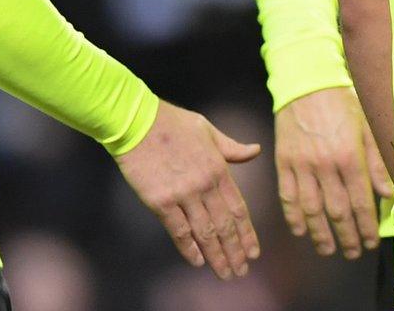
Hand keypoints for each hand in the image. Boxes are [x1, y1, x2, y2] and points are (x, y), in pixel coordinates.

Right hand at [115, 101, 262, 278]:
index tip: (253, 253)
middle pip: (224, 226)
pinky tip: (198, 261)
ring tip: (225, 273)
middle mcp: (205, 186)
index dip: (247, 234)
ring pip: (205, 232)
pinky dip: (189, 248)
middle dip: (234, 252)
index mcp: (219, 169)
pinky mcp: (160, 201)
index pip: (238, 209)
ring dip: (216, 255)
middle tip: (241, 272)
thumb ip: (232, 148)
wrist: (137, 121)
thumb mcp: (208, 129)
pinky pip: (178, 230)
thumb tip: (256, 151)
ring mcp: (183, 195)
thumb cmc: (173, 122)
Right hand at [276, 85, 393, 258]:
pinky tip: (301, 230)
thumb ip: (377, 163)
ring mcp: (302, 165)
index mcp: (350, 156)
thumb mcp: (368, 128)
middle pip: (336, 211)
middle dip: (346, 236)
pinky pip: (288, 196)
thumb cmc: (343, 103)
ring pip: (311, 209)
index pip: (361, 201)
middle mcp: (325, 164)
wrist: (307, 83)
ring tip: (328, 249)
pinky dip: (293, 217)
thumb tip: (389, 194)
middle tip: (352, 252)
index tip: (370, 242)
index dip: (366, 226)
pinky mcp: (283, 162)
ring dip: (320, 234)